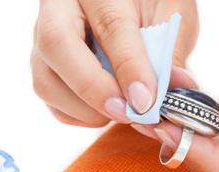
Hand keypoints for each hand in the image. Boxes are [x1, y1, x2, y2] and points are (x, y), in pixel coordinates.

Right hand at [32, 0, 198, 126]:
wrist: (129, 3)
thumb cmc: (150, 3)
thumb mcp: (171, 12)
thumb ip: (172, 49)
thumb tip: (175, 88)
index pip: (111, 26)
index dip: (129, 67)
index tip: (146, 100)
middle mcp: (62, 6)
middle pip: (56, 44)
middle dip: (93, 89)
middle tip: (128, 113)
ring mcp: (43, 34)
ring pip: (45, 78)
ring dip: (85, 108)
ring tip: (123, 112)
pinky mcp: (43, 61)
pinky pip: (50, 96)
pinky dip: (78, 114)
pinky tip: (106, 110)